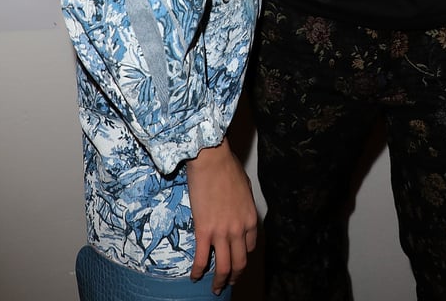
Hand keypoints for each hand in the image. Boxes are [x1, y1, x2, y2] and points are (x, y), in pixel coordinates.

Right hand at [187, 137, 256, 293]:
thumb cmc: (227, 166)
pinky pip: (202, 258)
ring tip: (214, 287)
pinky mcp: (204, 231)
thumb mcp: (244, 187)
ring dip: (219, 281)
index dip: (243, 254)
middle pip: (240, 262)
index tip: (237, 257)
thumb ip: (243, 204)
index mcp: (250, 218)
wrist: (212, 159)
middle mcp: (239, 229)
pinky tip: (195, 276)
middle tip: (228, 282)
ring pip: (224, 267)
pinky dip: (199, 271)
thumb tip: (238, 211)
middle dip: (234, 276)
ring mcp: (222, 232)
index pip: (250, 246)